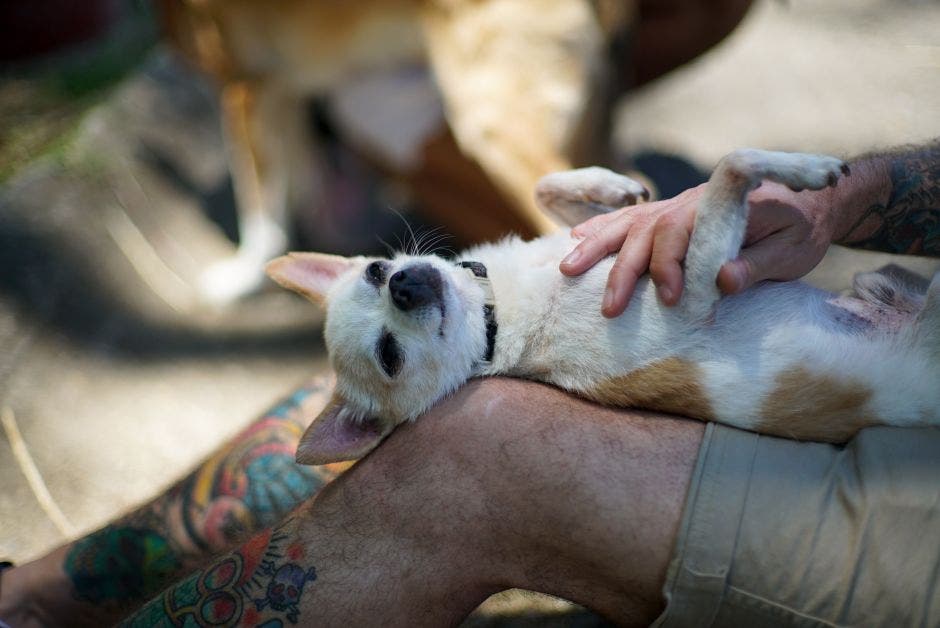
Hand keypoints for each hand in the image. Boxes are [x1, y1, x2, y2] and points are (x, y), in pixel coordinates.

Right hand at [559, 181, 836, 317]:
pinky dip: (600, 229)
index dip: (671, 263)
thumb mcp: (794, 251)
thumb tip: (723, 282)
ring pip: (629, 222)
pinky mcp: (668, 213)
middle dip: (624, 270)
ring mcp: (675, 204)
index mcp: (724, 203)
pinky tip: (574, 240)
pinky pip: (627, 218)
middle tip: (610, 309)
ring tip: (567, 270)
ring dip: (597, 247)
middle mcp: (692, 199)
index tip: (671, 299)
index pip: (684, 229)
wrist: (810, 199)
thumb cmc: (801, 229)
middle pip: (647, 230)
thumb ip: (758, 265)